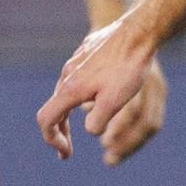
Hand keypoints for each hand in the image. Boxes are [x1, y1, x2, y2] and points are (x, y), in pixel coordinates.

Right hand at [37, 11, 160, 161]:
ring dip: (68, 114)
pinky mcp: (86, 54)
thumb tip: (89, 130)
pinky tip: (93, 98)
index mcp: (71, 89)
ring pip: (65, 93)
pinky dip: (78, 97)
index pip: (47, 120)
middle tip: (67, 149)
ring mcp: (75, 62)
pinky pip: (76, 79)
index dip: (51, 140)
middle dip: (58, 132)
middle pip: (54, 108)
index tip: (65, 153)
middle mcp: (67, 75)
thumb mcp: (113, 101)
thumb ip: (97, 121)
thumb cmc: (128, 68)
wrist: (138, 32)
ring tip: (79, 126)